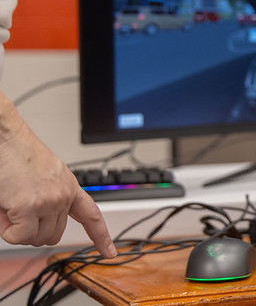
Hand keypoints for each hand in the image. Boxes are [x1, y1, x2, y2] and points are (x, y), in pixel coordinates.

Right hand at [0, 100, 115, 257]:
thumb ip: (49, 200)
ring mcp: (49, 202)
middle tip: (16, 210)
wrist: (4, 138)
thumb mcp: (45, 177)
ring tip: (9, 204)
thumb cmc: (17, 155)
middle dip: (32, 231)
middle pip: (53, 235)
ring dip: (18, 229)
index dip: (101, 237)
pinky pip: (18, 237)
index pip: (92, 216)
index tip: (110, 252)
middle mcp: (64, 196)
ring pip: (35, 239)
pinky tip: (4, 208)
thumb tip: (36, 227)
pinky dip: (7, 231)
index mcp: (70, 187)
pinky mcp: (30, 207)